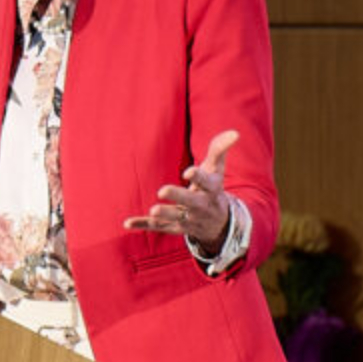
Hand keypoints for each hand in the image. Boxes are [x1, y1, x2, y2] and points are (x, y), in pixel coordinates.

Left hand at [125, 129, 237, 252]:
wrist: (218, 224)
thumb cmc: (213, 187)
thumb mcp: (217, 168)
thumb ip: (220, 149)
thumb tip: (235, 133)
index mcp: (212, 189)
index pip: (207, 182)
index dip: (198, 177)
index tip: (188, 171)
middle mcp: (201, 205)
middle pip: (190, 201)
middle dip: (178, 196)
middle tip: (162, 191)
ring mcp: (188, 219)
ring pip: (175, 217)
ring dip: (164, 215)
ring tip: (153, 210)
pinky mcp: (175, 228)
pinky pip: (158, 227)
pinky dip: (143, 225)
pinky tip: (127, 223)